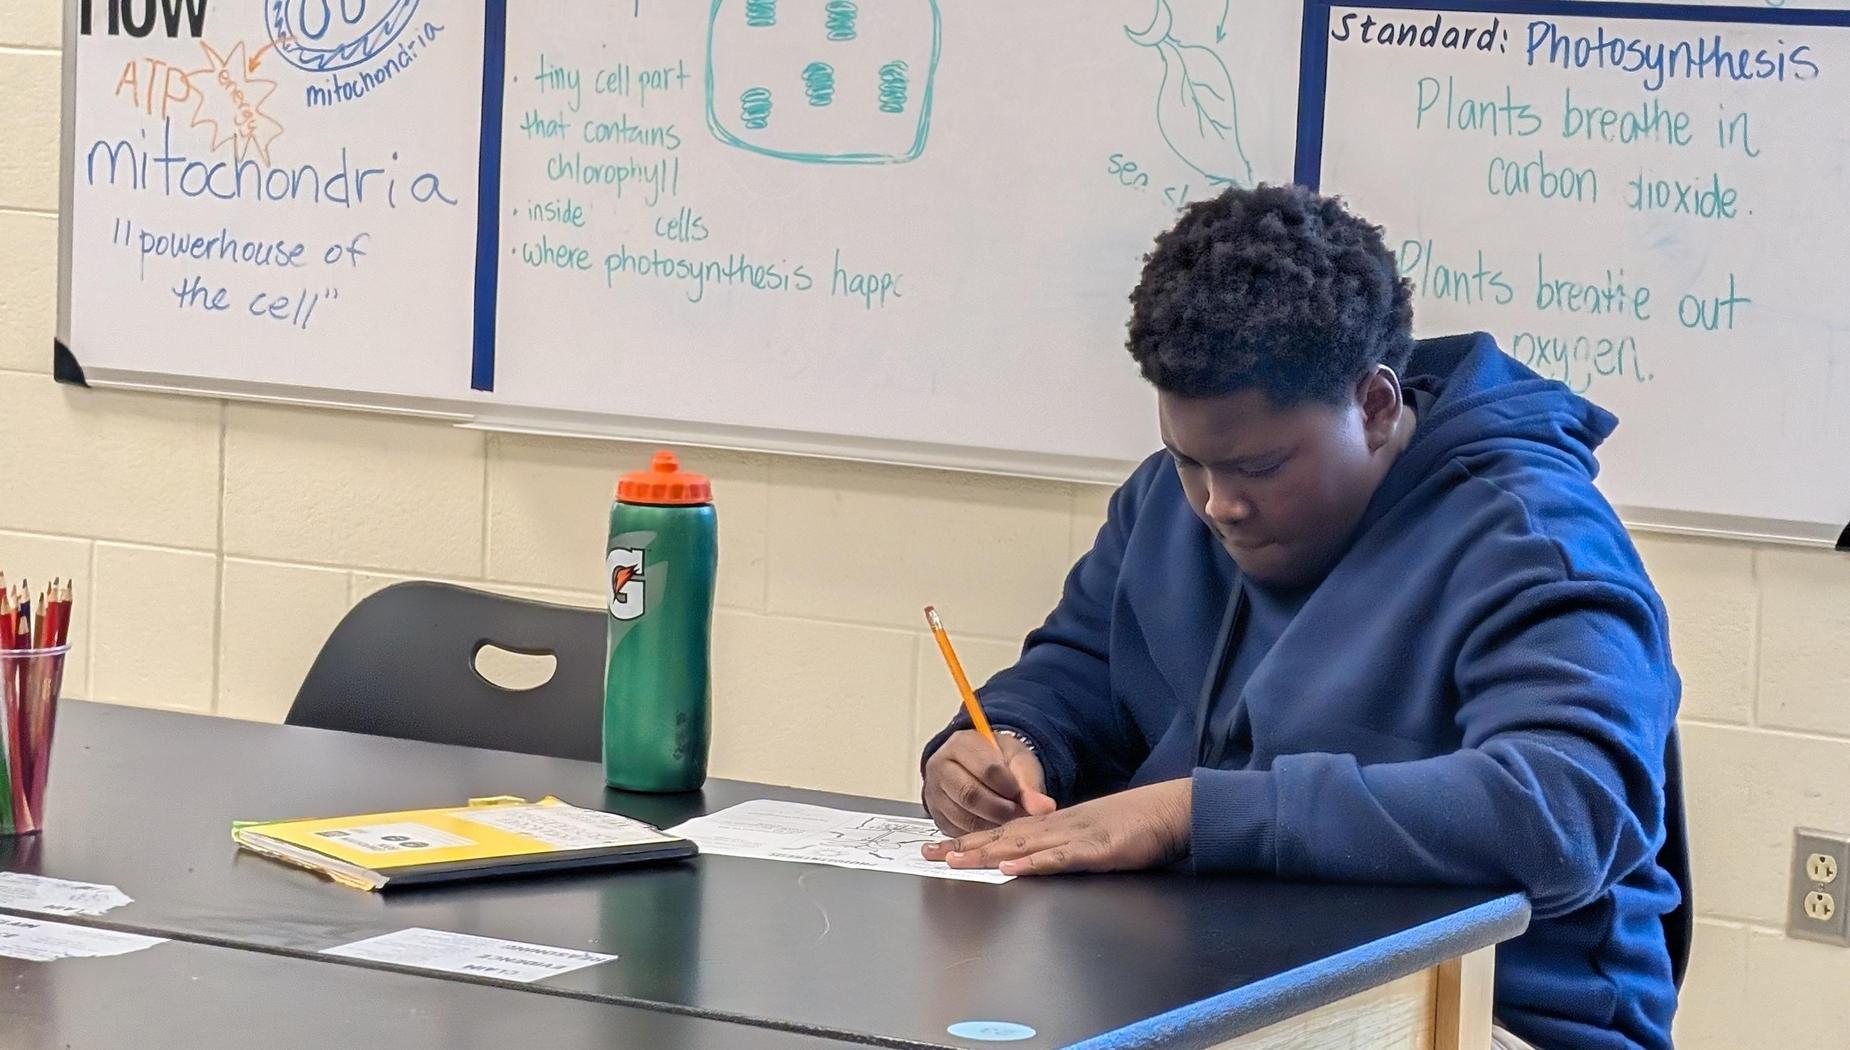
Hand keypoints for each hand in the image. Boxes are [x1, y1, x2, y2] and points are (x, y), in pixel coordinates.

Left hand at [921, 779, 1191, 875]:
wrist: (1174, 810)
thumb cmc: (1139, 824)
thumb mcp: (1094, 835)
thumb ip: (1066, 847)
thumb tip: (1038, 858)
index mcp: (1057, 825)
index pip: (1005, 832)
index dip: (971, 839)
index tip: (941, 848)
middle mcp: (1059, 827)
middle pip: (1004, 836)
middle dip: (965, 845)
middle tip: (929, 853)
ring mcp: (1077, 836)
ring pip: (1023, 845)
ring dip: (987, 852)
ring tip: (956, 860)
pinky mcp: (1099, 850)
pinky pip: (1061, 858)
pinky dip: (1035, 863)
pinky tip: (1012, 868)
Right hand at [922, 729, 1056, 836]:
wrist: (982, 765)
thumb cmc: (1000, 759)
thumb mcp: (1019, 761)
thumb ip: (1030, 783)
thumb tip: (1045, 808)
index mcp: (961, 744)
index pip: (986, 769)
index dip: (1009, 787)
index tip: (1023, 795)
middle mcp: (940, 767)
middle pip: (970, 795)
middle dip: (1000, 810)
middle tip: (1019, 814)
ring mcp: (935, 793)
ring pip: (963, 817)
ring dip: (992, 825)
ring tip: (1011, 822)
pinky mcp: (937, 816)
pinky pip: (959, 832)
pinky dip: (980, 835)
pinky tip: (995, 829)